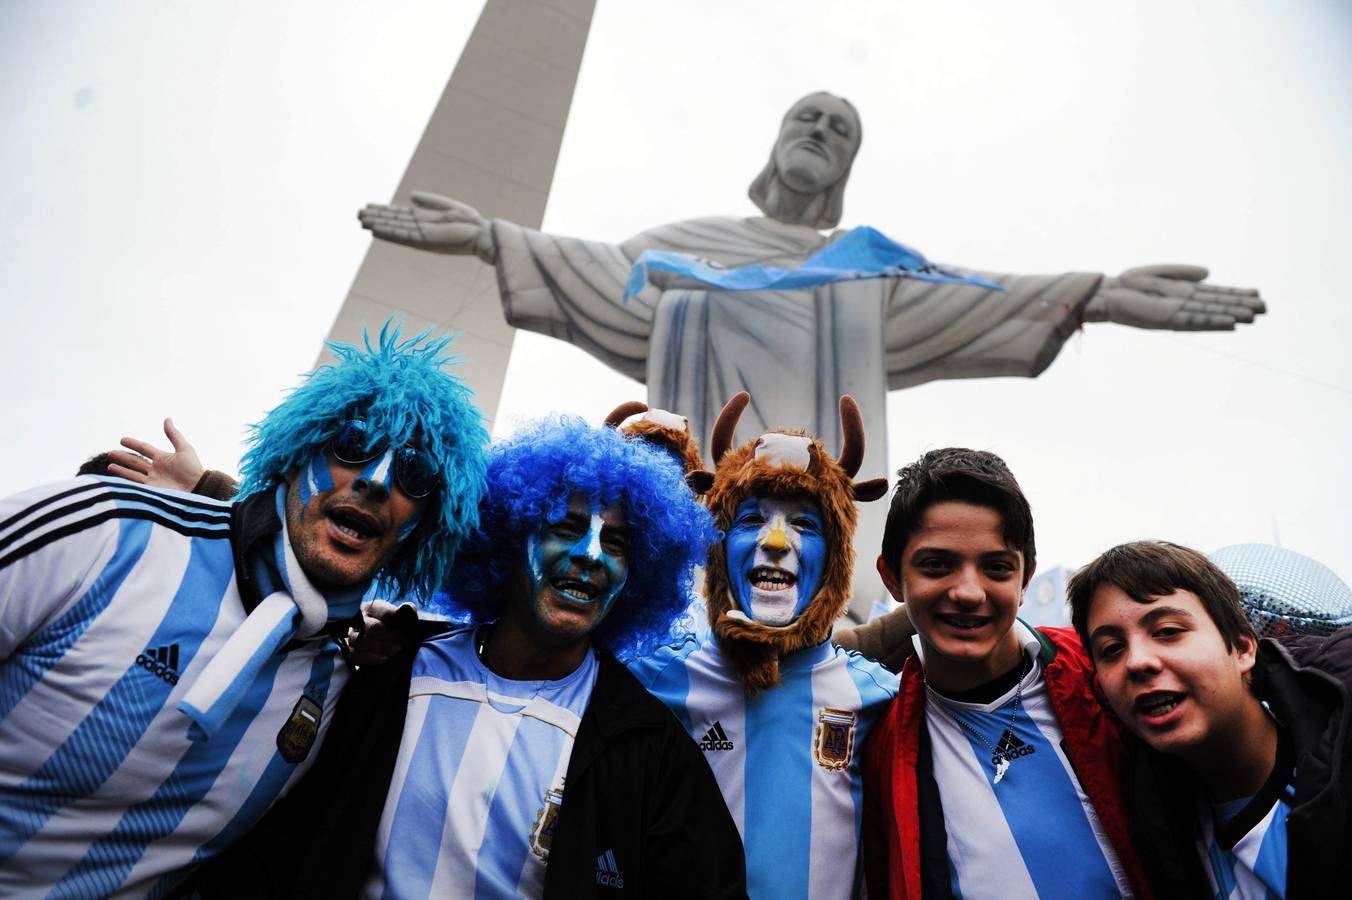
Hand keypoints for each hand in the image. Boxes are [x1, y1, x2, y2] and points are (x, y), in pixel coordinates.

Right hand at [107, 418, 205, 491]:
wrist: (197, 489)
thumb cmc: (193, 469)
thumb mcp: (184, 449)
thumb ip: (174, 435)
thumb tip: (167, 419)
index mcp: (163, 458)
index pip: (145, 449)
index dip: (134, 444)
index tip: (122, 440)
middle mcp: (156, 469)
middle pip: (136, 462)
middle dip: (123, 458)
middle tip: (111, 453)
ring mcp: (153, 481)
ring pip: (133, 473)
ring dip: (121, 470)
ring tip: (109, 466)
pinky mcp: (151, 490)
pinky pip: (135, 484)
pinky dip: (125, 481)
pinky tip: (115, 479)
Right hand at [345, 600, 417, 666]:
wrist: (388, 642)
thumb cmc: (395, 626)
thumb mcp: (402, 616)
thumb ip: (407, 611)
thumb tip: (407, 609)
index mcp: (372, 607)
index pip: (385, 613)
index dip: (398, 622)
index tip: (409, 631)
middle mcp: (359, 619)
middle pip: (374, 628)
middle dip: (391, 637)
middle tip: (404, 643)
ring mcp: (352, 635)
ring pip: (362, 641)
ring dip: (383, 648)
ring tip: (396, 651)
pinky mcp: (350, 650)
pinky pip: (355, 656)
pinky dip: (372, 658)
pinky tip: (385, 658)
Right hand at [357, 191, 494, 261]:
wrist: (482, 234)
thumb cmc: (469, 221)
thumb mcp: (447, 205)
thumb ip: (429, 201)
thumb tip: (410, 195)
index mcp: (424, 218)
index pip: (398, 214)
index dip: (383, 210)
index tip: (367, 206)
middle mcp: (420, 227)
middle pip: (393, 221)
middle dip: (376, 218)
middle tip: (357, 215)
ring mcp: (422, 235)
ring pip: (395, 229)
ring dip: (378, 226)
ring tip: (362, 222)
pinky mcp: (427, 240)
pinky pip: (405, 236)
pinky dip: (391, 233)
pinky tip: (378, 231)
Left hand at [1087, 264, 1265, 330]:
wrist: (1108, 293)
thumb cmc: (1130, 283)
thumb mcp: (1162, 273)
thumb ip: (1185, 273)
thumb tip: (1209, 275)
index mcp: (1184, 293)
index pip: (1215, 294)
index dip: (1235, 294)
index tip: (1257, 294)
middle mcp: (1183, 305)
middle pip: (1217, 305)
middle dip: (1240, 306)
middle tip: (1266, 309)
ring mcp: (1177, 313)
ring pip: (1210, 315)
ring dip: (1231, 316)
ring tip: (1253, 317)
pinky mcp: (1166, 320)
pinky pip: (1194, 322)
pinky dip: (1212, 323)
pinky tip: (1229, 323)